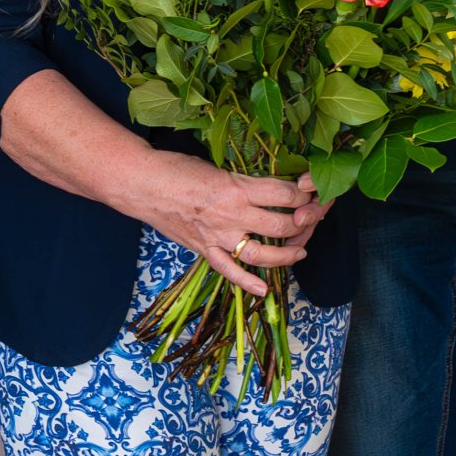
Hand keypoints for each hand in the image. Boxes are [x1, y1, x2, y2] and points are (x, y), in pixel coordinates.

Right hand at [135, 151, 325, 295]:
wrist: (141, 184)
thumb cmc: (176, 168)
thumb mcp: (217, 166)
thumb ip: (244, 180)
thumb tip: (272, 187)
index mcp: (235, 187)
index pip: (283, 193)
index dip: (305, 192)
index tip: (314, 189)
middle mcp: (231, 214)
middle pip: (281, 224)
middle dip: (305, 221)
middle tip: (315, 217)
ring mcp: (218, 236)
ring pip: (262, 254)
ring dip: (287, 254)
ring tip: (300, 250)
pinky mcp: (204, 250)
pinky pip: (229, 271)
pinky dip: (247, 283)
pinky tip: (264, 289)